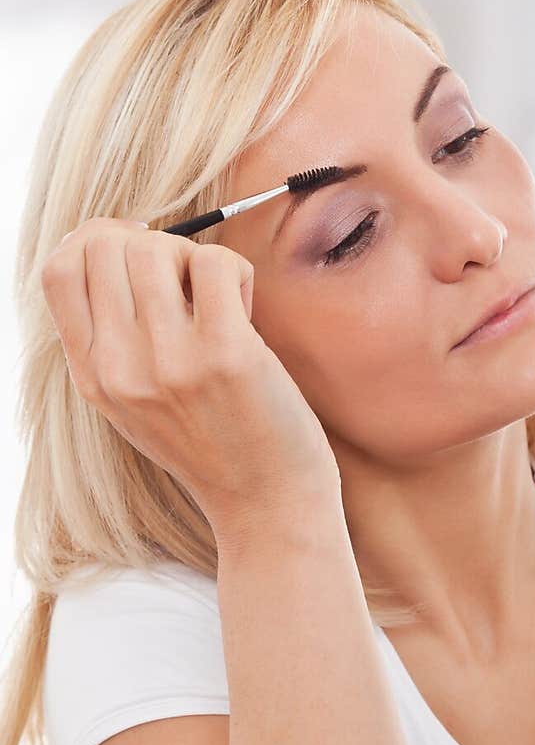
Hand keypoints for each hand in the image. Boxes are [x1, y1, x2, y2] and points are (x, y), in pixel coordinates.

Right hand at [41, 218, 340, 535]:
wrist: (267, 504)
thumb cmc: (213, 443)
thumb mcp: (135, 403)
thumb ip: (113, 339)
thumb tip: (115, 244)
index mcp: (93, 377)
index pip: (58, 271)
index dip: (95, 239)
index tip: (136, 251)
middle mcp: (121, 370)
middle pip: (105, 247)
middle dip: (153, 245)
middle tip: (188, 285)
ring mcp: (171, 362)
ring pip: (157, 247)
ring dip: (195, 258)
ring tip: (218, 301)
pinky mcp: (227, 355)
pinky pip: (215, 263)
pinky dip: (236, 273)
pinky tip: (245, 312)